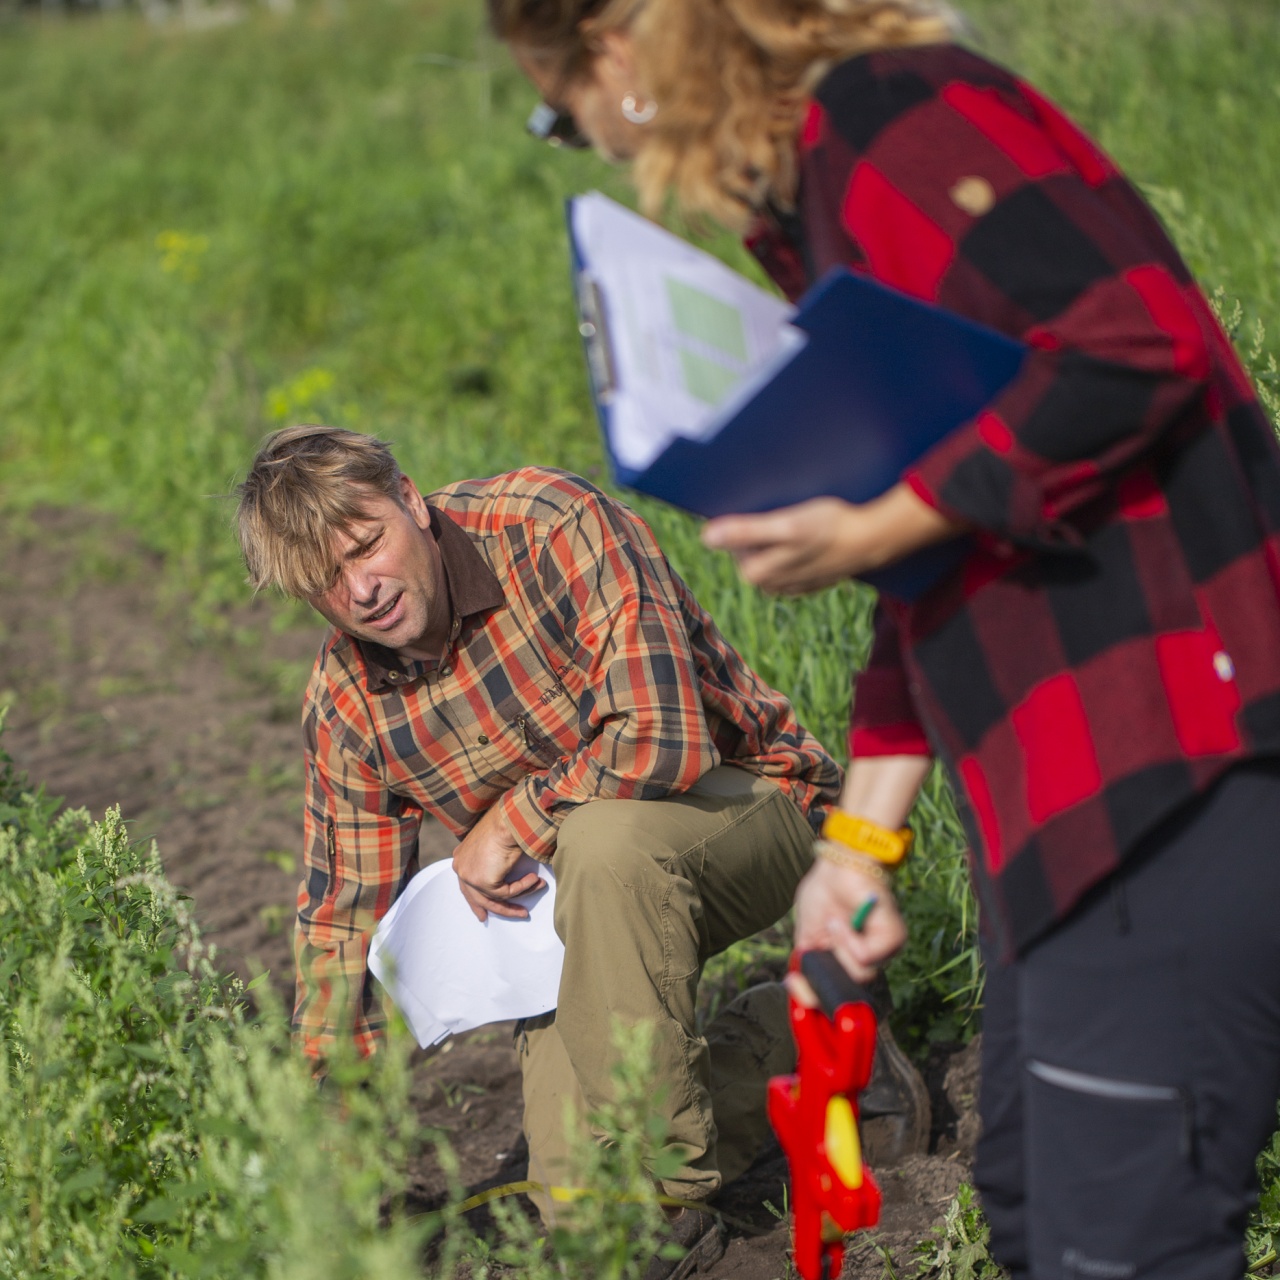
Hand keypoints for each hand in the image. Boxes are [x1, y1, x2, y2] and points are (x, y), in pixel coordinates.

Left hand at [452, 801, 544, 921]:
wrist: (509, 820)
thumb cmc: (507, 825)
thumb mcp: (495, 845)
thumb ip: (492, 862)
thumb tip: (504, 879)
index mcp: (461, 857)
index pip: (466, 885)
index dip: (476, 901)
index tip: (484, 913)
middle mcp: (461, 867)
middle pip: (477, 897)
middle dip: (496, 909)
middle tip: (515, 914)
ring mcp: (469, 875)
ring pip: (494, 898)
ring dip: (519, 897)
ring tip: (538, 886)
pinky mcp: (482, 882)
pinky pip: (507, 893)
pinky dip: (523, 887)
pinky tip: (535, 879)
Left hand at [700, 485, 962, 594]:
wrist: (870, 540)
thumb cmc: (828, 528)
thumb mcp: (786, 525)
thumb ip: (745, 531)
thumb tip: (706, 537)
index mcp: (757, 573)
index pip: (730, 543)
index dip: (743, 523)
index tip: (766, 511)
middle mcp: (770, 584)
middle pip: (748, 550)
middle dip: (758, 531)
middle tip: (781, 513)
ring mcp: (789, 584)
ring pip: (768, 555)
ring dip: (775, 537)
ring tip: (795, 521)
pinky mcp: (806, 579)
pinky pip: (787, 560)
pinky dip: (791, 547)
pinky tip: (808, 535)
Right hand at [793, 856, 906, 983]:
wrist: (837, 866)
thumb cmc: (824, 894)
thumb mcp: (805, 937)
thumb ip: (804, 967)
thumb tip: (796, 992)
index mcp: (849, 960)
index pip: (842, 994)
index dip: (820, 997)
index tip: (798, 985)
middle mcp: (869, 959)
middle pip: (849, 989)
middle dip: (827, 968)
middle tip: (821, 939)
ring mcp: (883, 950)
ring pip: (859, 974)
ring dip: (838, 946)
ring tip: (835, 922)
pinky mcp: (893, 939)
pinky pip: (866, 957)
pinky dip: (848, 940)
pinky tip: (844, 921)